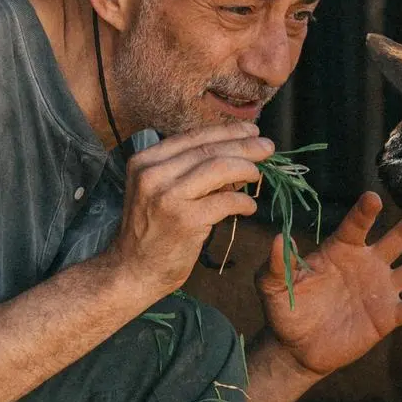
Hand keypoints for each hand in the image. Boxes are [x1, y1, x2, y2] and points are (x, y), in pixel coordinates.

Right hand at [102, 122, 270, 299]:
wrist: (132, 271)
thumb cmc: (151, 233)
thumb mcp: (159, 192)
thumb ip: (189, 173)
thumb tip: (235, 156)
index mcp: (145, 161)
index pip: (192, 137)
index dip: (226, 131)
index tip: (251, 130)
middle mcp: (153, 174)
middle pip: (208, 150)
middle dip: (244, 145)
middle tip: (268, 146)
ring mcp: (168, 197)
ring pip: (218, 169)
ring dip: (246, 168)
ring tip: (260, 174)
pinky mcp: (185, 220)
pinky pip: (225, 202)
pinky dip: (243, 202)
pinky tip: (249, 207)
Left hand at [256, 191, 401, 376]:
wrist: (298, 348)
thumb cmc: (285, 310)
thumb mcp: (272, 286)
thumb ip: (275, 264)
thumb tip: (278, 238)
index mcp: (341, 250)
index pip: (356, 226)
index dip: (364, 213)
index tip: (373, 199)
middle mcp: (368, 263)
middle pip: (397, 239)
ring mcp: (381, 289)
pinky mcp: (388, 316)